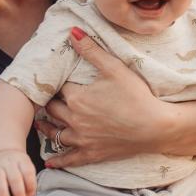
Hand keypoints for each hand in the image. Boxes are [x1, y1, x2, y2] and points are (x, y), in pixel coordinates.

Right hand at [0, 149, 36, 195]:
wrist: (0, 152)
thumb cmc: (15, 164)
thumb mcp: (25, 165)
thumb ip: (28, 179)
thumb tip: (29, 194)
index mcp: (20, 159)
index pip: (28, 171)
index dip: (31, 185)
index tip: (31, 194)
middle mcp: (7, 162)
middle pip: (15, 178)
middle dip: (19, 193)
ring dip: (4, 195)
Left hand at [35, 27, 167, 167]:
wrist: (155, 126)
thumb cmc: (136, 96)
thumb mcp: (114, 68)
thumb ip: (91, 50)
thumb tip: (72, 32)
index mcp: (77, 98)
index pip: (59, 88)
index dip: (58, 82)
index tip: (57, 79)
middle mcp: (75, 119)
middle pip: (53, 110)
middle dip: (49, 103)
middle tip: (46, 98)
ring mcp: (83, 139)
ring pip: (56, 133)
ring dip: (47, 127)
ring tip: (40, 123)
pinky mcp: (92, 153)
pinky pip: (70, 158)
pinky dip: (59, 160)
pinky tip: (50, 162)